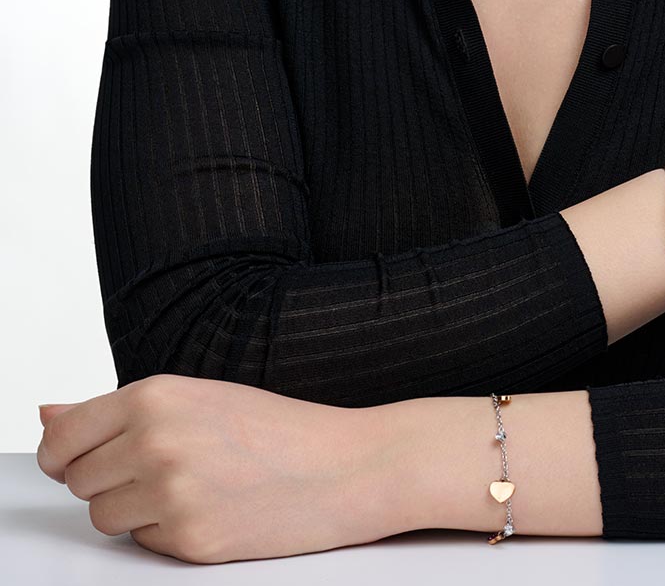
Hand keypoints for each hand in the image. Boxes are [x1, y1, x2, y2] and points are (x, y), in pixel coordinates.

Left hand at [37, 374, 407, 562]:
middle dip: (108, 479)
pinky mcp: (189, 541)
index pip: (62, 436)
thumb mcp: (196, 398)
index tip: (74, 458)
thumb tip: (44, 411)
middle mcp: (156, 440)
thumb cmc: (275, 428)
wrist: (345, 466)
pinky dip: (167, 534)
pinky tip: (211, 510)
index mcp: (156, 395)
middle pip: (79, 480)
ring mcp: (171, 493)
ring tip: (189, 487)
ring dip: (133, 510)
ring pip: (103, 517)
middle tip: (162, 467)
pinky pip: (143, 545)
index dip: (62, 453)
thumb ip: (115, 410)